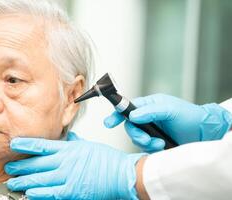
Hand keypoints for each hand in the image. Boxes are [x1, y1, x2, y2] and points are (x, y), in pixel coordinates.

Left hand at [5, 132, 144, 199]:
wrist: (121, 174)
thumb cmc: (106, 159)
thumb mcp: (88, 145)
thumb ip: (74, 141)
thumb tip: (66, 137)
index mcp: (69, 149)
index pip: (42, 145)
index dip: (26, 145)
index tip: (14, 144)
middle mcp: (65, 162)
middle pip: (37, 164)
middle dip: (20, 167)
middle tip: (8, 168)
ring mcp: (68, 178)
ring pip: (40, 180)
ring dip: (24, 182)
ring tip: (13, 183)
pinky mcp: (72, 192)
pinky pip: (51, 194)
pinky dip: (39, 194)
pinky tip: (29, 194)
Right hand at [104, 94, 231, 151]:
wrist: (202, 132)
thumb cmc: (189, 116)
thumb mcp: (170, 109)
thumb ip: (150, 111)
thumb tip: (132, 115)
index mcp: (148, 105)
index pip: (127, 108)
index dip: (116, 114)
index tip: (109, 123)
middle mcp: (146, 117)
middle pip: (129, 125)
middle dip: (136, 134)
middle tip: (146, 139)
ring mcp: (150, 129)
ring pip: (136, 137)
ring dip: (145, 142)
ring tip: (159, 143)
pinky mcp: (153, 141)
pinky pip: (144, 146)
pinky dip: (150, 148)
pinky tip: (161, 146)